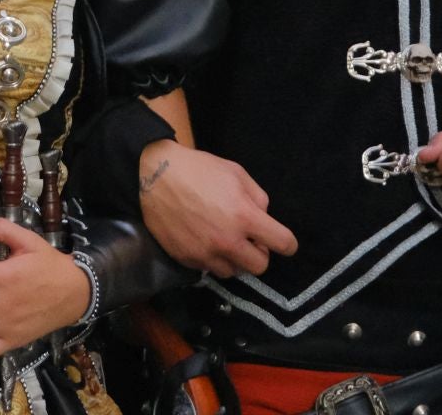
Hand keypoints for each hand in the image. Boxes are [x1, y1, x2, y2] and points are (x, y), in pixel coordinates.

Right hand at [135, 141, 296, 277]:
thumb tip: (263, 218)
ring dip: (234, 259)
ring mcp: (205, 253)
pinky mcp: (186, 259)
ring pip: (233, 272)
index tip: (282, 242)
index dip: (287, 243)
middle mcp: (227, 241)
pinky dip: (211, 259)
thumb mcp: (235, 172)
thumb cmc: (198, 170)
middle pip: (260, 267)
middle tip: (248, 241)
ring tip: (224, 242)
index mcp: (244, 216)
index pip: (282, 243)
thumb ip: (257, 197)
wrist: (154, 175)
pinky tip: (204, 241)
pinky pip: (208, 269)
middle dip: (259, 254)